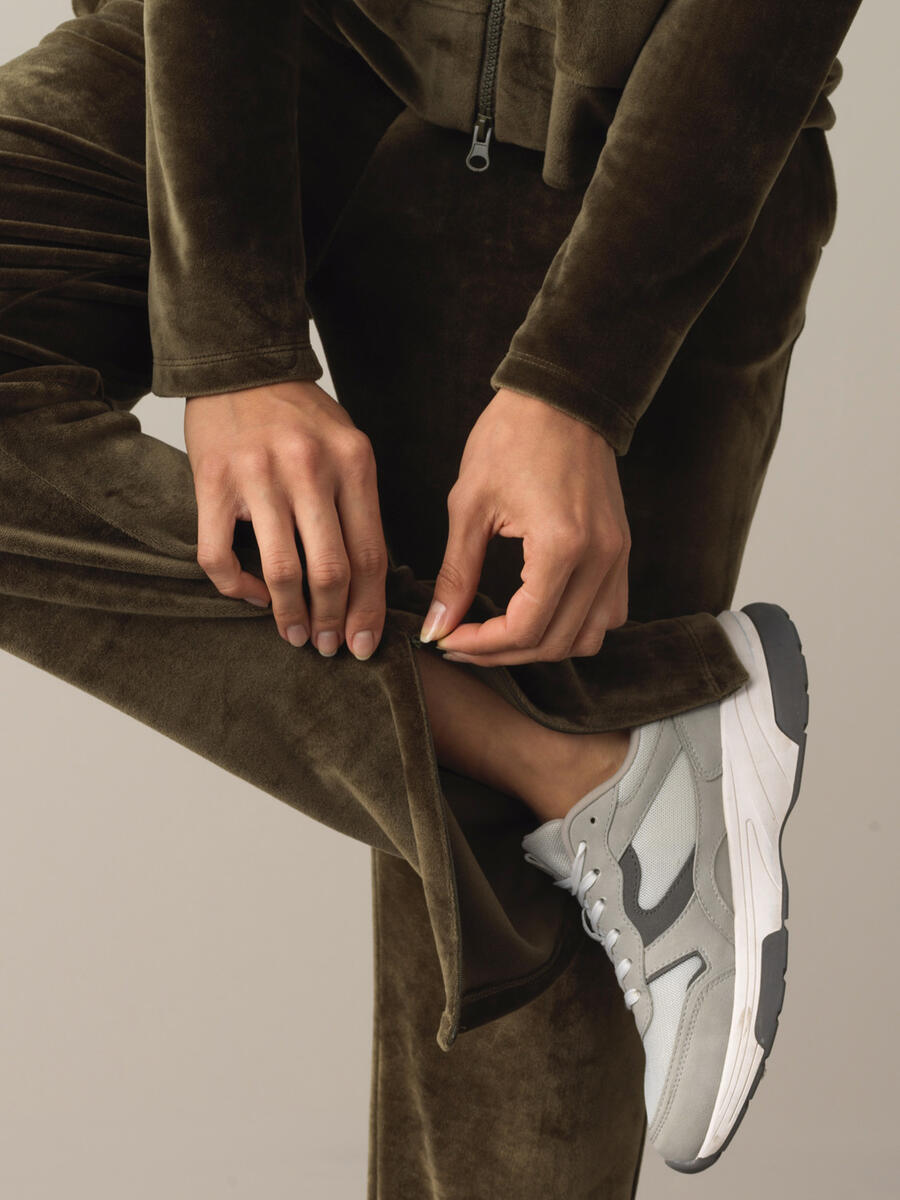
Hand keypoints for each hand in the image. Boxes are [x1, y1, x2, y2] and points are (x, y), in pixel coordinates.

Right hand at [184, 380, 388, 659]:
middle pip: (331, 570)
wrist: (240, 365)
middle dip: (335, 621)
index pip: (371, 554)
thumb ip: (359, 505)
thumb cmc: (300, 416)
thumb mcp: (347, 447)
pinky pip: (220, 557)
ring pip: (282, 571)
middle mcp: (309, 468)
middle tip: (332, 647)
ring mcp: (258, 475)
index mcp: (353, 461)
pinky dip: (239, 588)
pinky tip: (254, 597)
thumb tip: (367, 584)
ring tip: (297, 635)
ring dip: (291, 615)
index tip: (367, 642)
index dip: (370, 609)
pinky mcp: (211, 482)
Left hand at [420, 388, 630, 665]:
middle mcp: (600, 559)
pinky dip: (574, 626)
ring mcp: (618, 557)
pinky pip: (608, 613)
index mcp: (561, 546)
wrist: (562, 396)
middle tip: (460, 641)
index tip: (446, 639)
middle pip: (555, 643)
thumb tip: (436, 627)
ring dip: (542, 646)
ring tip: (498, 635)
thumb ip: (455, 575)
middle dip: (503, 653)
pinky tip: (536, 613)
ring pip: (588, 638)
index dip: (481, 646)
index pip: (525, 629)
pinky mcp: (621, 551)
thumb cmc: (511, 438)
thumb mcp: (469, 504)